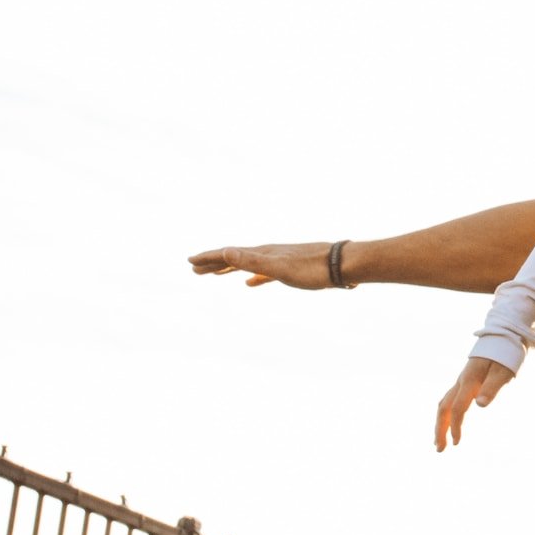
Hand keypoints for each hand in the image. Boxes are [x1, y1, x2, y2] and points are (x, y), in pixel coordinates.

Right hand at [189, 242, 342, 290]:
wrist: (344, 265)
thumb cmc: (313, 269)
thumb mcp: (279, 268)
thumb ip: (252, 261)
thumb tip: (225, 250)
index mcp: (263, 253)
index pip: (229, 254)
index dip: (209, 258)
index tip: (190, 262)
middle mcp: (269, 253)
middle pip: (235, 257)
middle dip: (214, 263)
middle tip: (194, 269)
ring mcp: (280, 261)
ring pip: (248, 264)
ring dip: (230, 268)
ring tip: (216, 274)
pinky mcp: (291, 270)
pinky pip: (264, 273)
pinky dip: (252, 277)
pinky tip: (250, 284)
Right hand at [436, 357, 515, 450]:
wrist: (503, 339)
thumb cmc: (505, 357)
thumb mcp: (503, 373)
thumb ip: (491, 388)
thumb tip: (480, 406)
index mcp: (469, 380)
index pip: (457, 407)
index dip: (456, 426)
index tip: (457, 442)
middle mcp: (461, 381)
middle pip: (444, 407)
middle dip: (440, 429)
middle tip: (439, 449)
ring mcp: (461, 382)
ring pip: (444, 404)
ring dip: (440, 423)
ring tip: (439, 443)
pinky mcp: (464, 383)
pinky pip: (449, 400)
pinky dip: (445, 415)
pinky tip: (447, 425)